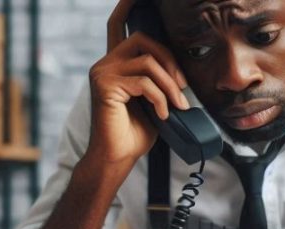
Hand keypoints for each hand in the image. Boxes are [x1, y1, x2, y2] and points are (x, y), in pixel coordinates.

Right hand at [86, 0, 190, 163]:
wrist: (118, 158)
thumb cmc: (135, 133)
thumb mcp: (154, 102)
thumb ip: (160, 81)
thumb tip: (182, 72)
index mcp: (117, 64)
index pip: (119, 24)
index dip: (127, 5)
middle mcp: (105, 63)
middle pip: (144, 40)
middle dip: (170, 61)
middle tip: (182, 87)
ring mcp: (102, 72)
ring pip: (148, 62)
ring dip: (170, 85)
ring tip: (177, 106)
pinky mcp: (104, 85)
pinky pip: (144, 82)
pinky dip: (160, 99)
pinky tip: (163, 114)